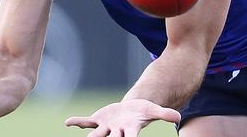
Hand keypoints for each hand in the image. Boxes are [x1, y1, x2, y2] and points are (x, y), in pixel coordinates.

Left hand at [65, 99, 180, 136]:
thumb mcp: (153, 111)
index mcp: (130, 131)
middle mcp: (117, 133)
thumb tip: (178, 117)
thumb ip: (164, 115)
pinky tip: (68, 123)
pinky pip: (87, 122)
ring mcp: (106, 128)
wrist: (131, 111)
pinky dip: (78, 122)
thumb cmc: (142, 113)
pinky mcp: (98, 121)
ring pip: (97, 135)